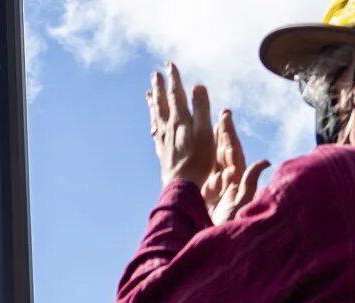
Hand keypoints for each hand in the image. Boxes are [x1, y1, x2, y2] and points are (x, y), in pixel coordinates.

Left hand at [148, 63, 216, 192]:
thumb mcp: (205, 132)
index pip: (175, 94)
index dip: (173, 79)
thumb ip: (202, 108)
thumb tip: (197, 86)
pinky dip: (153, 120)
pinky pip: (155, 130)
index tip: (169, 65)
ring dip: (153, 102)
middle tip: (155, 74)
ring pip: (155, 115)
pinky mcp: (162, 151)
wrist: (182, 185)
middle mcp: (168, 127)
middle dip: (159, 87)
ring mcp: (163, 139)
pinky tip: (153, 121)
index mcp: (180, 120)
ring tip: (149, 92)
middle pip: (161, 103)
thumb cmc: (198, 160)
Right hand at [201, 109, 270, 224]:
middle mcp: (227, 185)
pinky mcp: (206, 203)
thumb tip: (263, 161)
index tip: (224, 116)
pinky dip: (202, 165)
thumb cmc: (232, 230)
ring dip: (212, 147)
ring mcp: (216, 193)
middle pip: (223, 155)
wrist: (218, 252)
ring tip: (208, 128)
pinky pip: (204, 179)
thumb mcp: (242, 206)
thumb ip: (250, 184)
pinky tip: (196, 155)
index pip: (232, 153)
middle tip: (221, 115)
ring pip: (214, 165)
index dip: (228, 135)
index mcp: (236, 183)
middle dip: (221, 135)